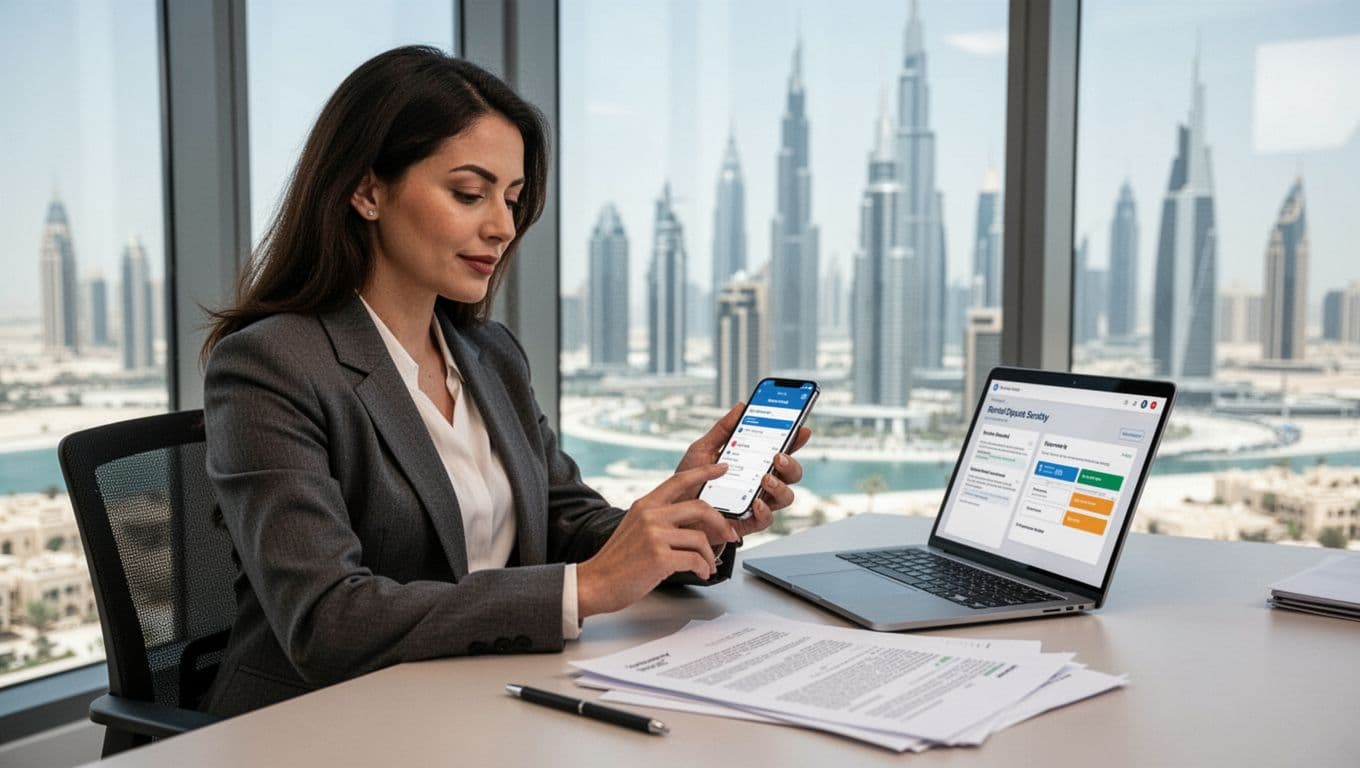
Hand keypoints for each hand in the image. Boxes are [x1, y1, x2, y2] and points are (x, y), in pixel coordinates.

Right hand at [577, 464, 739, 616]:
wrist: (596, 583)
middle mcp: (650, 515)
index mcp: (645, 505)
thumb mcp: (635, 528)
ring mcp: (654, 535)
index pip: (679, 480)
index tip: (722, 467)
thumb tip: (692, 525)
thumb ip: (659, 520)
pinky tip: (701, 573)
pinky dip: (704, 568)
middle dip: (721, 523)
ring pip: (700, 538)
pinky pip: (695, 559)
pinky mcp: (659, 556)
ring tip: (707, 566)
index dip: (704, 472)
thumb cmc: (617, 561)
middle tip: (730, 535)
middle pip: (700, 508)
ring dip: (710, 555)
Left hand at [676, 402, 811, 537]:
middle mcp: (760, 483)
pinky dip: (765, 511)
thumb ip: (723, 429)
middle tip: (778, 456)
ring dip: (780, 486)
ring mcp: (757, 503)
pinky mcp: (747, 522)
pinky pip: (767, 520)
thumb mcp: (703, 449)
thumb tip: (741, 406)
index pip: (781, 449)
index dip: (796, 439)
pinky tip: (755, 502)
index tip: (802, 429)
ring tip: (765, 479)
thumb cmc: (690, 480)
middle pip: (791, 473)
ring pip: (786, 496)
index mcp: (753, 462)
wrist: (674, 512)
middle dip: (791, 463)